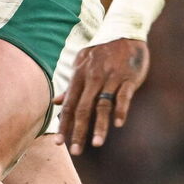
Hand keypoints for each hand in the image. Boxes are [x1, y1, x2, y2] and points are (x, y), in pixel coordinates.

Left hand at [56, 38, 149, 154]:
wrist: (125, 32)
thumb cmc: (103, 52)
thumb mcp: (84, 65)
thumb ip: (72, 85)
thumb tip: (55, 102)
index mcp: (80, 75)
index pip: (69, 104)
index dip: (64, 124)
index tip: (59, 143)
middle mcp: (93, 77)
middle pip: (83, 108)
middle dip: (78, 131)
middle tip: (76, 151)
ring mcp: (111, 77)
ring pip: (102, 105)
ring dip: (99, 126)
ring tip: (96, 144)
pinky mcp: (128, 77)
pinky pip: (123, 96)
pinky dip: (121, 110)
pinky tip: (118, 124)